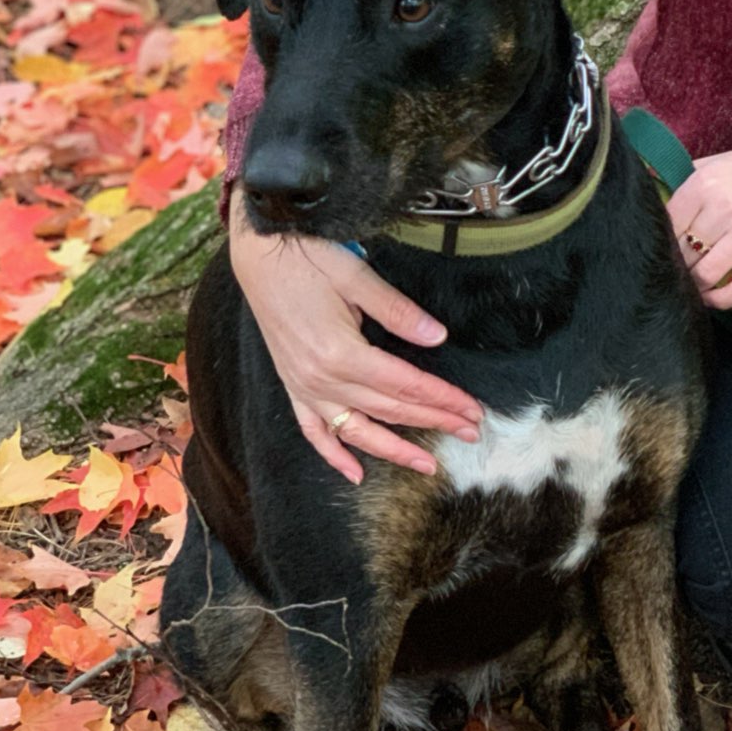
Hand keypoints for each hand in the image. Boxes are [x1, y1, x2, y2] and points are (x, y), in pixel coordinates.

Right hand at [227, 188, 481, 483]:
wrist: (258, 256)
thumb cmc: (308, 259)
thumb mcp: (357, 277)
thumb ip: (398, 312)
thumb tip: (438, 337)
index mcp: (343, 354)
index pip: (407, 385)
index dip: (444, 399)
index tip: (472, 410)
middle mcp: (323, 380)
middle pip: (390, 410)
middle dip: (434, 422)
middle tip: (471, 432)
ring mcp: (305, 388)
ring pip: (357, 431)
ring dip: (394, 451)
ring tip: (428, 467)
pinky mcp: (292, 387)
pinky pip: (313, 432)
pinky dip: (333, 456)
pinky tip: (354, 474)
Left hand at [665, 141, 731, 309]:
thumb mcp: (713, 163)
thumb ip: (681, 179)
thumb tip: (647, 190)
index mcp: (705, 184)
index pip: (668, 223)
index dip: (661, 238)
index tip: (661, 244)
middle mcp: (725, 209)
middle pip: (683, 250)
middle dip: (676, 260)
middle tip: (673, 263)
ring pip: (705, 273)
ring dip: (693, 281)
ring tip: (689, 279)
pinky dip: (723, 299)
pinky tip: (711, 297)